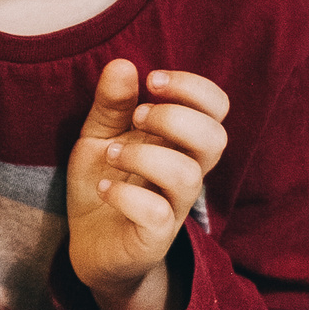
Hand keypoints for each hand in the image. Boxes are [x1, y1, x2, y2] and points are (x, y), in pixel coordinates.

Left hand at [64, 60, 229, 309]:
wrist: (91, 245)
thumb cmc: (107, 181)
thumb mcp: (101, 134)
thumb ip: (111, 103)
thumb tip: (123, 64)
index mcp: (179, 140)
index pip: (217, 107)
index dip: (194, 87)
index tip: (152, 80)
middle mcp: (185, 170)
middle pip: (214, 138)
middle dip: (175, 117)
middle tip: (137, 116)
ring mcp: (173, 205)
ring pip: (187, 175)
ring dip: (145, 155)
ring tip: (112, 155)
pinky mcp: (155, 235)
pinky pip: (156, 213)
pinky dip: (126, 195)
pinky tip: (104, 188)